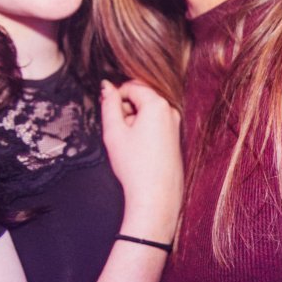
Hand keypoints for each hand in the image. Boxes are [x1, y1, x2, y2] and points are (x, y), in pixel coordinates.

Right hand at [101, 80, 182, 238]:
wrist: (155, 195)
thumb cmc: (134, 166)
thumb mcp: (114, 131)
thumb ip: (108, 104)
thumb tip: (106, 86)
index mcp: (157, 104)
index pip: (131, 86)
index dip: (116, 97)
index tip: (109, 115)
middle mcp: (170, 110)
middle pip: (142, 95)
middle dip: (126, 107)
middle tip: (117, 130)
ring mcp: (175, 123)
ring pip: (148, 109)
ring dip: (134, 118)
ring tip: (127, 141)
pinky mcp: (175, 136)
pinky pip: (155, 121)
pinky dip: (143, 127)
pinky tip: (137, 147)